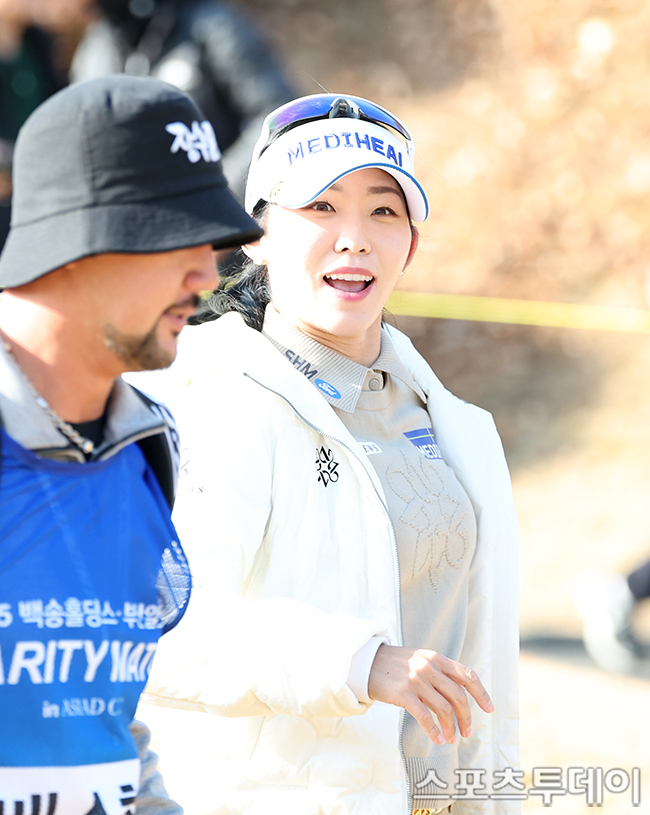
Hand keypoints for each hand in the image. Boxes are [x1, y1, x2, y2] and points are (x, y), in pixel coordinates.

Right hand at [367, 645, 493, 744]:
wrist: (366, 662)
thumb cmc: (394, 665)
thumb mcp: (419, 659)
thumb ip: (438, 671)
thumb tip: (460, 693)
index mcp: (436, 658)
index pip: (467, 675)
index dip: (481, 693)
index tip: (489, 709)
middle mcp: (428, 667)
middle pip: (458, 696)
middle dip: (466, 717)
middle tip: (466, 732)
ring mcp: (416, 680)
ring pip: (443, 708)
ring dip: (450, 727)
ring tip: (450, 739)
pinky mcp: (403, 693)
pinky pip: (424, 716)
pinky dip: (433, 730)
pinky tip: (437, 739)